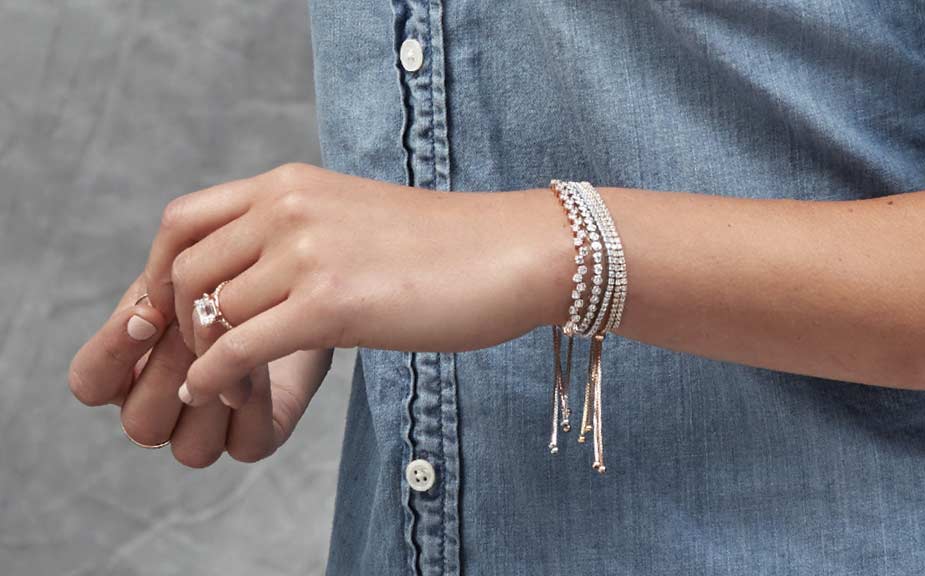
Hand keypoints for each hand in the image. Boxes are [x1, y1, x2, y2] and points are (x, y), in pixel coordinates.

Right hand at [68, 273, 331, 465]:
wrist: (298, 289)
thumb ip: (160, 287)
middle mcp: (160, 414)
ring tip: (238, 339)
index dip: (111, 352)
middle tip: (204, 326)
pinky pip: (247, 444)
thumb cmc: (232, 277)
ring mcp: (206, 435)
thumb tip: (147, 314)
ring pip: (192, 447)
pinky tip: (266, 360)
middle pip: (141, 423)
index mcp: (127, 374)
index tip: (147, 312)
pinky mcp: (256, 439)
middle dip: (172, 369)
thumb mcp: (188, 270)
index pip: (90, 382)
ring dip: (216, 389)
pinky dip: (256, 403)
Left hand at [144, 163, 570, 407]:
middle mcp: (288, 209)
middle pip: (185, 271)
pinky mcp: (330, 304)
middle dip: (178, 324)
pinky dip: (216, 378)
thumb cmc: (451, 247)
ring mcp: (307, 254)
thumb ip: (302, 232)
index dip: (160, 273)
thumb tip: (261, 277)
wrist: (517, 252)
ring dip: (202, 357)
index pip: (182, 222)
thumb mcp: (357, 218)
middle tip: (197, 361)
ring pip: (208, 313)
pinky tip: (218, 394)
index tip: (170, 314)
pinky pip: (239, 348)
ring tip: (217, 384)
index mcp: (291, 184)